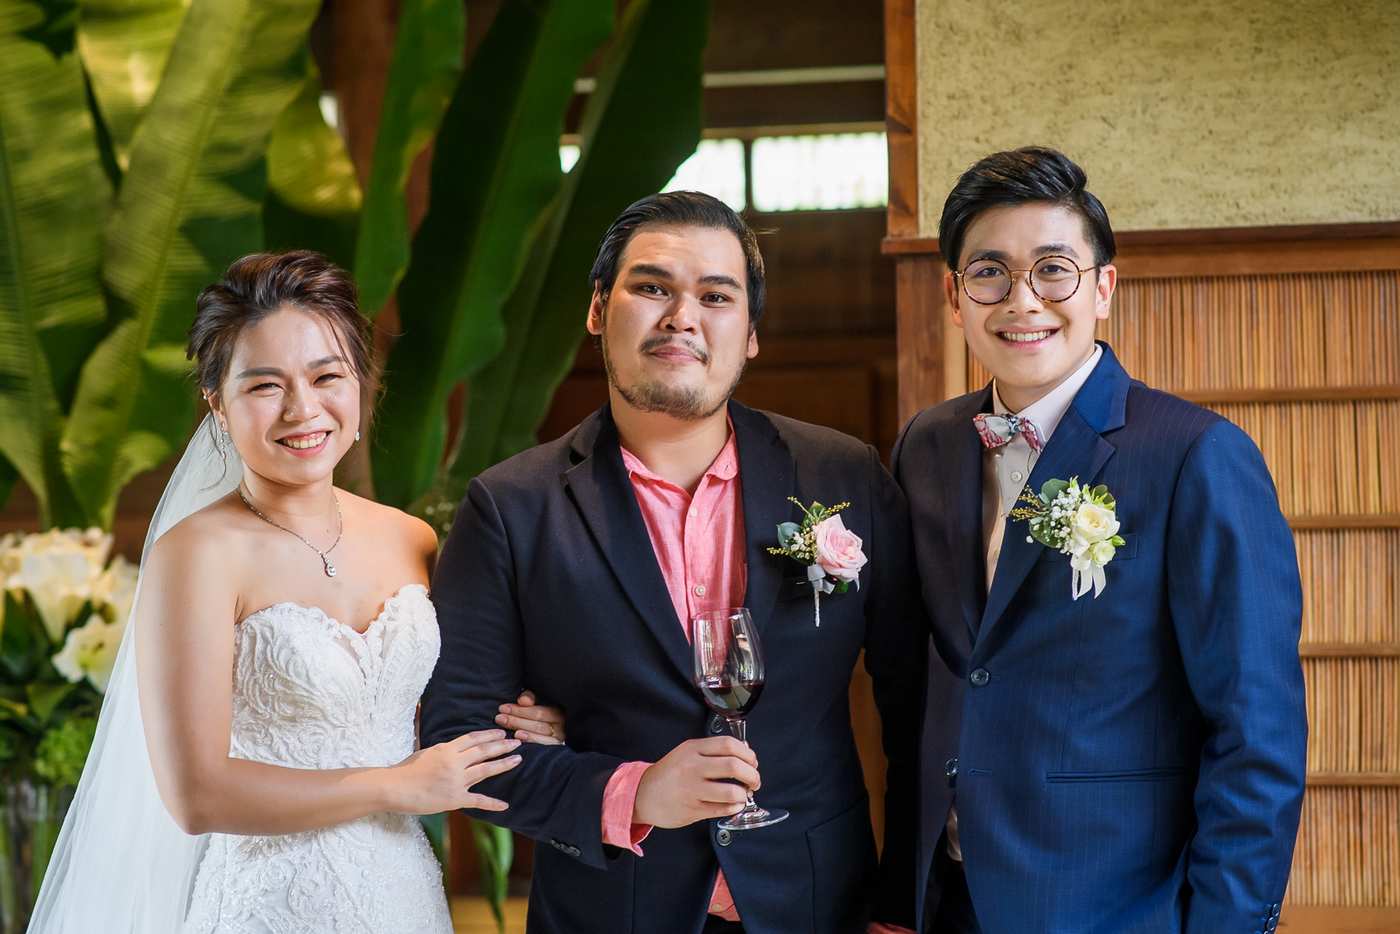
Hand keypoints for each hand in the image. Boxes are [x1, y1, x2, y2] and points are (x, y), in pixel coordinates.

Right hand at [390, 729, 520, 814]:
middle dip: (502, 745)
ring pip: (486, 769)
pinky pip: (478, 800)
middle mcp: (455, 762)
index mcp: (447, 749)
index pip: (473, 738)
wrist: (394, 788)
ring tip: (518, 759)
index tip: (501, 732)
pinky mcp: (454, 799)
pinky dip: (492, 803)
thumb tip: (438, 731)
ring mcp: (456, 780)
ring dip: (504, 764)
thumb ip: (439, 745)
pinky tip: (505, 805)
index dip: (489, 735)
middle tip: (518, 741)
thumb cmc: (405, 770)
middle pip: (484, 751)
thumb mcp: (424, 750)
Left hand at [496, 690, 565, 744]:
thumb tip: (523, 700)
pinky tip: (519, 736)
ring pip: (540, 730)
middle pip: (537, 720)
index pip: (538, 710)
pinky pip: (544, 743)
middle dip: (517, 718)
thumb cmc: (543, 716)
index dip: (520, 709)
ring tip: (506, 725)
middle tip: (499, 717)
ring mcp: (561, 736)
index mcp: (558, 710)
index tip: (503, 708)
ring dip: (521, 727)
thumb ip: (531, 698)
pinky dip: (531, 739)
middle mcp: (562, 723)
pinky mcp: (558, 747)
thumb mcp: (539, 703)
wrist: (560, 735)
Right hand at [633, 737, 759, 828]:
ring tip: (743, 794)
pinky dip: (734, 807)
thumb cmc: (669, 773)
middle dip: (752, 775)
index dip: (747, 753)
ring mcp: (692, 789)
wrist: (643, 794)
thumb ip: (712, 752)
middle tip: (754, 780)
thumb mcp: (687, 753)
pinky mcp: (692, 810)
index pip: (729, 744)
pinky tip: (734, 804)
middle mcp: (693, 767)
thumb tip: (744, 752)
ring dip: (744, 794)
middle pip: (733, 766)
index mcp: (693, 749)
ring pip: (731, 792)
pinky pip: (722, 809)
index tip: (752, 761)